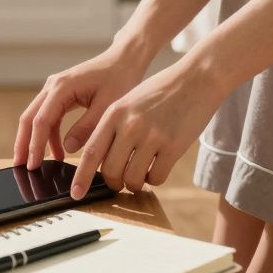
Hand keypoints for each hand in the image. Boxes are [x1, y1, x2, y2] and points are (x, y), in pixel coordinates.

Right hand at [14, 43, 151, 169]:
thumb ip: (87, 127)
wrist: (124, 60)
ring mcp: (54, 88)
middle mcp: (53, 86)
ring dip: (34, 140)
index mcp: (62, 87)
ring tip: (37, 164)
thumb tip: (68, 148)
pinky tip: (57, 152)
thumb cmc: (119, 78)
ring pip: (36, 117)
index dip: (35, 145)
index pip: (41, 120)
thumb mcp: (107, 106)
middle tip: (20, 167)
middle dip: (23, 143)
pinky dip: (49, 134)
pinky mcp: (60, 94)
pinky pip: (49, 116)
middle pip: (29, 117)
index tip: (33, 165)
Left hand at [70, 59, 225, 198]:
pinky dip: (155, 179)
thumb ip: (113, 127)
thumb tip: (100, 161)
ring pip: (132, 179)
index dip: (81, 178)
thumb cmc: (161, 91)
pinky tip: (158, 167)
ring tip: (141, 174)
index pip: (91, 153)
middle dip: (114, 183)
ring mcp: (152, 136)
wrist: (197, 78)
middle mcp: (130, 125)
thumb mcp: (129, 101)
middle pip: (110, 171)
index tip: (75, 194)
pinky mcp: (173, 146)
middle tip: (120, 182)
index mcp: (114, 113)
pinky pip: (156, 178)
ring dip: (135, 183)